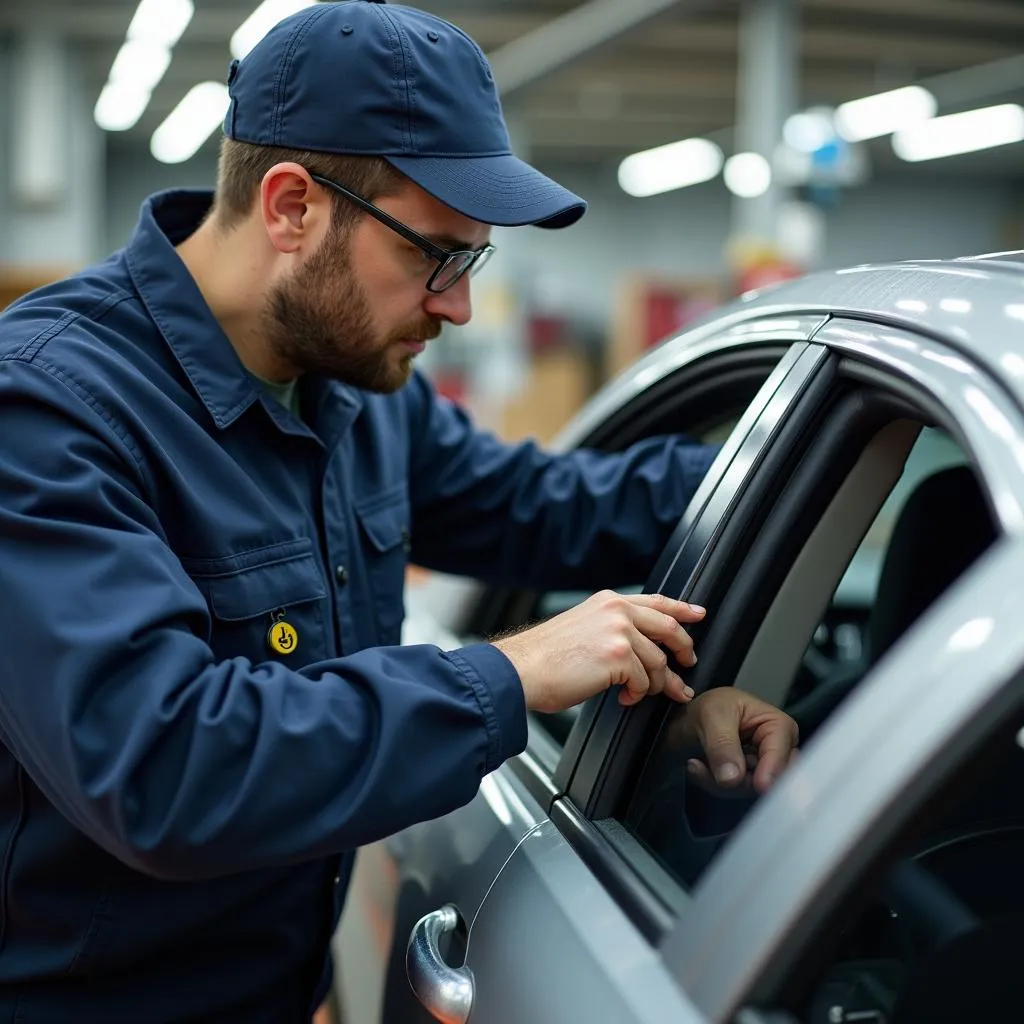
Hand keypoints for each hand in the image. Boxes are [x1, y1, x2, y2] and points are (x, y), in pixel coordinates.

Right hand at [493, 590, 704, 713]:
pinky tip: (622, 697)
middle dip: (683, 651)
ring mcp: (619, 632)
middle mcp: (616, 611)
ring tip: (637, 694)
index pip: (656, 601)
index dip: (682, 609)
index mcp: (608, 601)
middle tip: (687, 667)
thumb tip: (639, 647)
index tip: (698, 614)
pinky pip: (643, 682)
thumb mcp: (582, 626)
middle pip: (668, 629)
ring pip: (657, 662)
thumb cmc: (545, 657)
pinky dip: (636, 695)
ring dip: (653, 685)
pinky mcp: (618, 657)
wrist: (522, 670)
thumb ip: (612, 627)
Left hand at [683, 688, 797, 793]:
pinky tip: (698, 768)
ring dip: (719, 783)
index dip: (771, 772)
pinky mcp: (749, 782)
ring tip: (696, 764)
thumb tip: (733, 777)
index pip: (781, 755)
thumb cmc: (710, 707)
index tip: (759, 785)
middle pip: (771, 780)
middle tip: (709, 770)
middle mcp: (779, 751)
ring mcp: (764, 769)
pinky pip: (734, 794)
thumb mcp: (712, 716)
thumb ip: (722, 744)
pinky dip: (713, 785)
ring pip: (749, 791)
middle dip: (738, 781)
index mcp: (780, 726)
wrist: (692, 718)